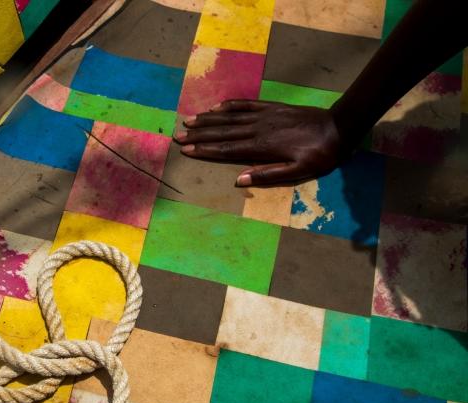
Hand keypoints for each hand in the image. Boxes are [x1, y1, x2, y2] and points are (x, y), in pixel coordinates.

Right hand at [173, 100, 346, 186]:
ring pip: (230, 117)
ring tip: (189, 120)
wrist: (340, 127)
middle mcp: (258, 129)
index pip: (227, 149)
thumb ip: (268, 174)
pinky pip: (246, 105)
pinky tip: (216, 107)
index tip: (187, 150)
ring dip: (208, 119)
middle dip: (199, 134)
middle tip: (179, 136)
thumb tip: (240, 180)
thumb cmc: (320, 155)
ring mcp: (264, 115)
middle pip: (223, 132)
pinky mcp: (272, 107)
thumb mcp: (298, 172)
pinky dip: (229, 105)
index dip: (205, 150)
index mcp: (262, 147)